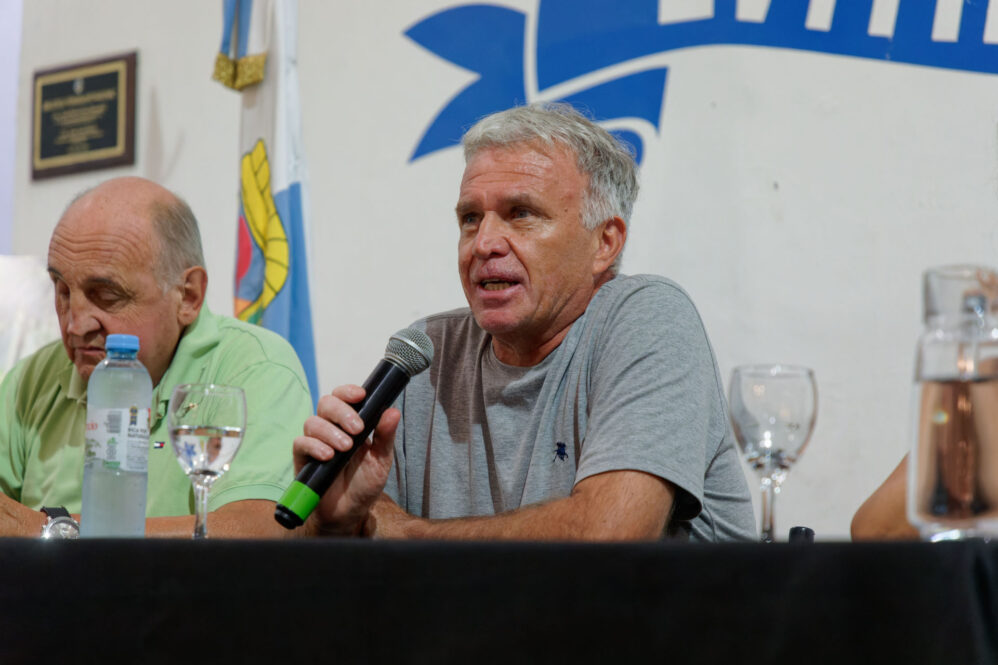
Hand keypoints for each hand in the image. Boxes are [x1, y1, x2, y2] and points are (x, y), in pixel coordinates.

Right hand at [293, 384, 398, 535]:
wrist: (348, 512)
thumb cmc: (364, 484)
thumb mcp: (381, 460)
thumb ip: (385, 436)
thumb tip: (393, 411)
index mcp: (350, 423)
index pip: (344, 396)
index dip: (348, 391)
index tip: (360, 395)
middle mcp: (331, 428)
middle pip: (326, 403)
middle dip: (342, 412)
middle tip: (357, 429)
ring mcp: (315, 442)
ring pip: (313, 422)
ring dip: (330, 432)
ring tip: (345, 448)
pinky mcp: (303, 458)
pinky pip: (300, 442)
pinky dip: (314, 446)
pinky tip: (328, 456)